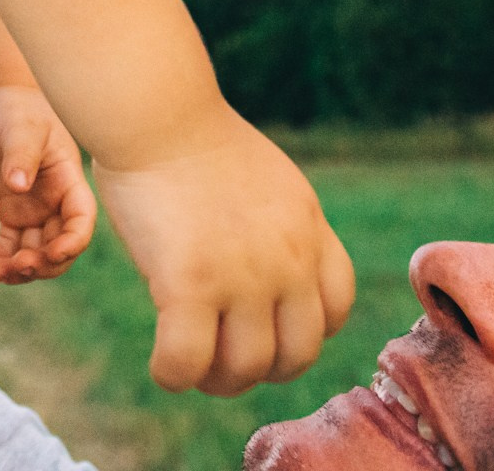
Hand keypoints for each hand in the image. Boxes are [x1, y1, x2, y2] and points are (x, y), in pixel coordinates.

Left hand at [0, 85, 95, 283]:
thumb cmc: (18, 109)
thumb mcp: (22, 126)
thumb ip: (21, 153)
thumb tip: (17, 185)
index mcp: (69, 181)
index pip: (81, 220)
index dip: (73, 242)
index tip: (53, 253)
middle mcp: (56, 202)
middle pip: (59, 246)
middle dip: (43, 263)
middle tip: (16, 266)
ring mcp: (34, 209)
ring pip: (34, 251)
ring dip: (19, 267)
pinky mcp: (11, 211)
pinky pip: (9, 243)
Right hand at [93, 108, 354, 394]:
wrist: (157, 112)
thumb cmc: (191, 137)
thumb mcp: (266, 181)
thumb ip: (276, 231)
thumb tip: (258, 275)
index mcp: (309, 229)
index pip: (336, 309)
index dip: (302, 331)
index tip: (267, 329)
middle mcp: (289, 259)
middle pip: (299, 353)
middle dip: (264, 369)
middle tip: (226, 361)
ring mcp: (244, 276)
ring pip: (247, 368)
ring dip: (218, 380)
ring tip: (192, 367)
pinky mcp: (191, 285)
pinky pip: (187, 363)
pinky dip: (174, 376)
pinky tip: (163, 366)